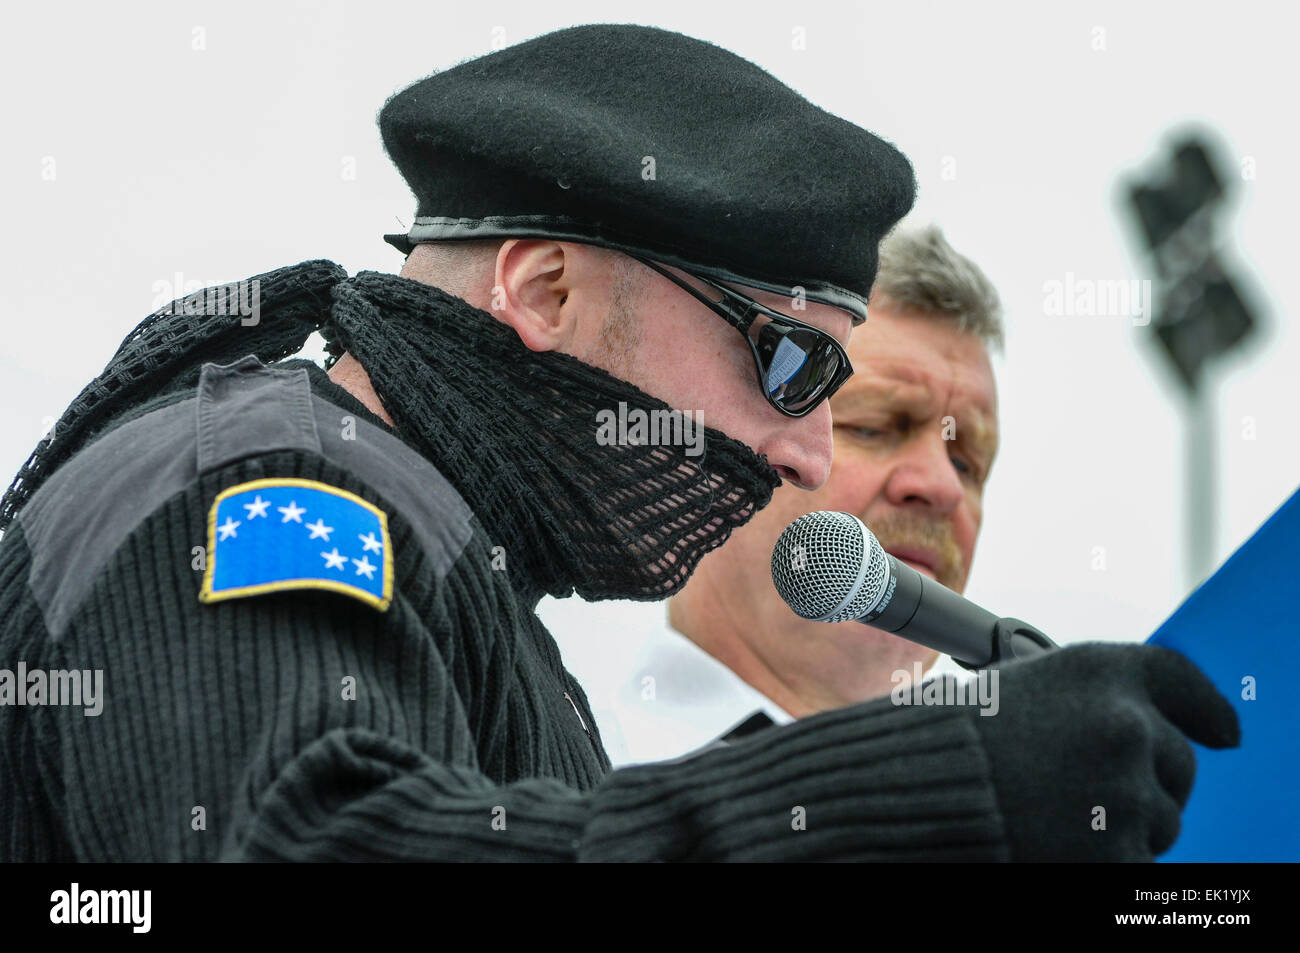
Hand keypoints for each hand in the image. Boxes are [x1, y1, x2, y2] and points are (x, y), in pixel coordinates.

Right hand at [968, 642, 1239, 861]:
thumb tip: (1147, 731)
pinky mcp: (1117, 853)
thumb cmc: (953, 740)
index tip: (1224, 730)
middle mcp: (1124, 724)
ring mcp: (1127, 791)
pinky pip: (1138, 860)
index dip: (1206, 707)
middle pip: (1178, 760)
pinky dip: (1108, 858)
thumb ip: (1091, 700)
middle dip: (1151, 778)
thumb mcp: (1024, 687)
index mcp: (1099, 670)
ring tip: (1065, 816)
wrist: (912, 794)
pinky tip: (1062, 841)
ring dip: (1130, 823)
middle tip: (1098, 789)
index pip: (1179, 679)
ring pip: (1164, 817)